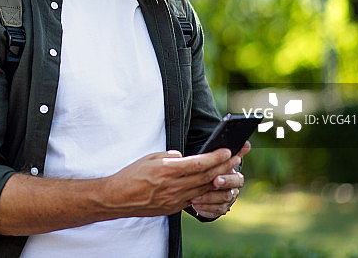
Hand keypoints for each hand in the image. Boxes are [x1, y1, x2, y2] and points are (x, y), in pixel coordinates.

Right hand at [103, 144, 245, 217]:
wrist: (119, 198)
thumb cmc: (132, 175)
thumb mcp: (150, 158)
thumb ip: (170, 156)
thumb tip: (183, 156)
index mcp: (168, 170)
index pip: (199, 163)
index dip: (216, 157)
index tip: (228, 149)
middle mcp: (174, 186)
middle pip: (207, 176)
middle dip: (225, 165)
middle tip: (238, 156)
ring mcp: (176, 199)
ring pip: (205, 188)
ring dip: (221, 178)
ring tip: (232, 169)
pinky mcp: (174, 208)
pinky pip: (195, 198)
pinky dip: (208, 190)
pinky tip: (215, 184)